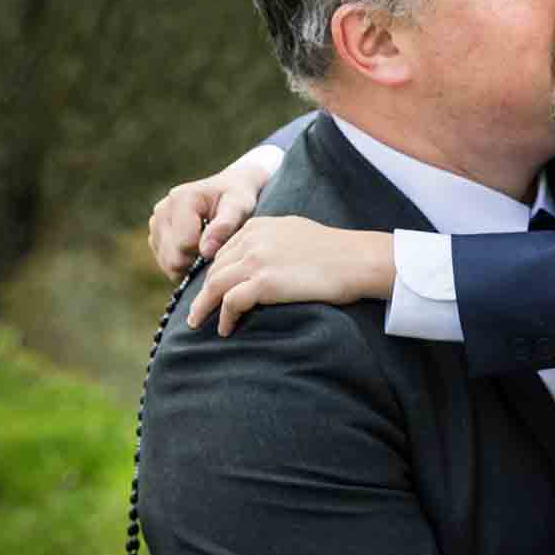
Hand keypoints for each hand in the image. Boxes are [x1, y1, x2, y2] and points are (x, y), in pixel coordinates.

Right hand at [147, 150, 279, 278]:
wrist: (230, 188)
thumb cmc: (237, 198)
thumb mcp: (239, 206)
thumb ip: (224, 226)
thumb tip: (205, 251)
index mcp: (181, 199)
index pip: (185, 244)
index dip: (206, 254)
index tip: (222, 247)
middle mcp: (162, 209)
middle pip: (173, 257)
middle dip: (196, 263)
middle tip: (216, 253)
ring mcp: (155, 222)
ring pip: (167, 263)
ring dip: (189, 265)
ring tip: (208, 250)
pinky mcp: (155, 233)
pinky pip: (164, 262)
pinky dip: (182, 264)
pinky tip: (199, 252)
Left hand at [186, 216, 395, 336]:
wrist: (357, 259)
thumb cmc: (336, 251)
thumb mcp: (296, 232)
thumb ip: (272, 241)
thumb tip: (260, 261)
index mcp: (259, 225)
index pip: (224, 251)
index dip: (215, 273)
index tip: (210, 289)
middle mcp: (252, 239)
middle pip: (215, 268)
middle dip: (204, 290)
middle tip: (197, 309)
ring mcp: (256, 259)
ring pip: (214, 285)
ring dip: (203, 307)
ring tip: (198, 322)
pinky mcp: (264, 282)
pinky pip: (229, 302)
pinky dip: (223, 318)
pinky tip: (225, 329)